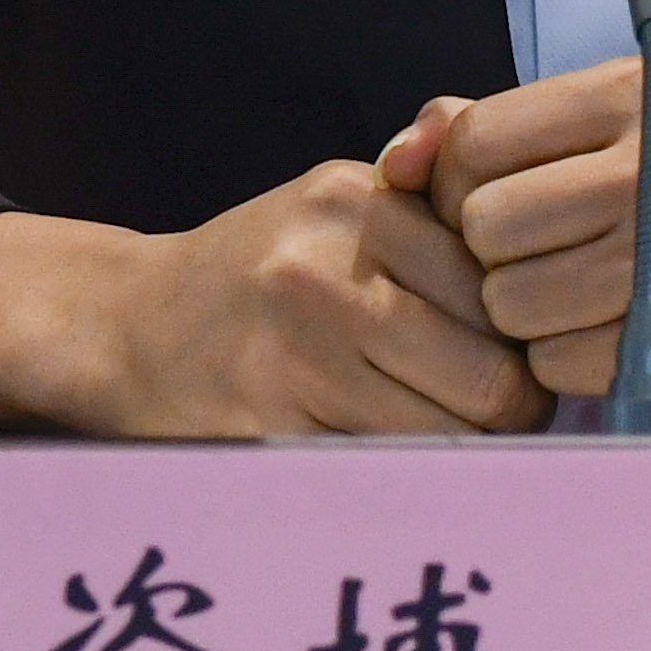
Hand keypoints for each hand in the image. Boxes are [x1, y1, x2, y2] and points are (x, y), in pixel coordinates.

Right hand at [0, 173, 542, 439]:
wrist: (126, 328)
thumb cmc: (261, 271)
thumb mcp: (338, 201)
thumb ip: (427, 179)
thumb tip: (490, 167)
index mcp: (354, 203)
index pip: (504, 296)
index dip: (524, 341)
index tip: (508, 356)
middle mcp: (322, 271)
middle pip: (492, 381)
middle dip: (508, 412)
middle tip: (488, 418)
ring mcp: (291, 356)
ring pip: (451, 441)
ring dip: (464, 456)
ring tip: (441, 440)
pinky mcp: (266, 431)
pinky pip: (386, 477)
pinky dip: (403, 482)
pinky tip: (384, 462)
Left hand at [377, 58, 650, 429]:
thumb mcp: (619, 132)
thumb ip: (493, 132)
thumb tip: (394, 160)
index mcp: (640, 92)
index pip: (476, 140)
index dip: (460, 186)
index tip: (496, 206)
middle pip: (485, 224)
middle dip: (495, 256)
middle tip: (542, 261)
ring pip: (512, 300)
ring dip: (527, 316)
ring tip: (579, 300)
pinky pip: (558, 363)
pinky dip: (567, 363)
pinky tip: (610, 340)